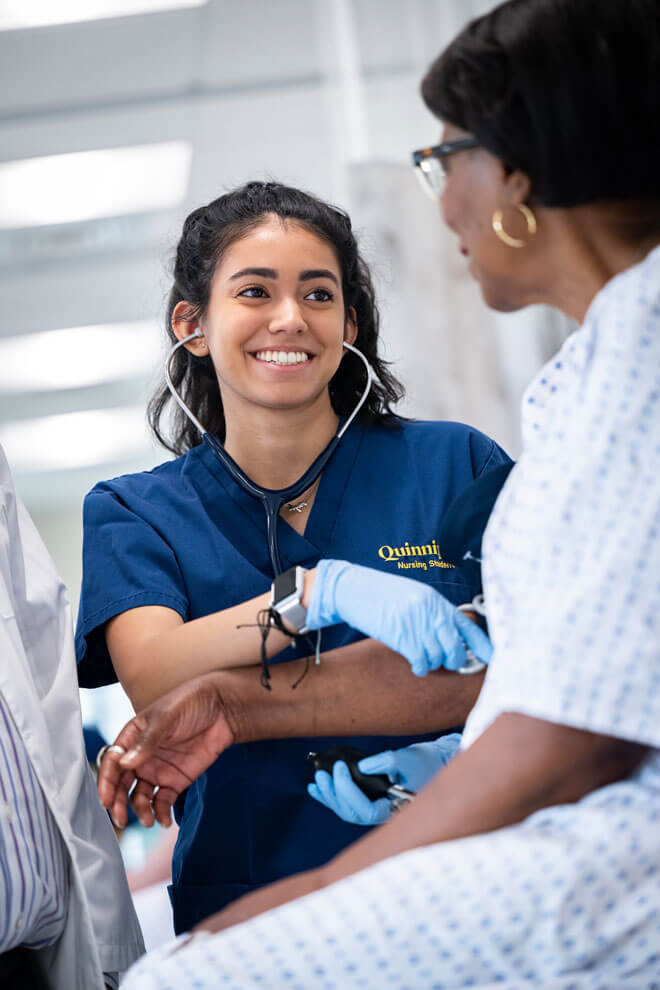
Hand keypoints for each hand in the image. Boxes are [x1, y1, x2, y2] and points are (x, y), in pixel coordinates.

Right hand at [96, 673, 235, 827]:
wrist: (223, 708)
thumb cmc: (190, 703)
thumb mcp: (166, 717)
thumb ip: (146, 741)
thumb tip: (125, 763)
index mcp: (132, 737)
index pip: (112, 762)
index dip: (107, 782)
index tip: (107, 799)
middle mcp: (141, 757)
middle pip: (122, 784)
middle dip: (118, 803)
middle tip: (121, 818)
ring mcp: (158, 770)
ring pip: (140, 796)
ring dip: (141, 811)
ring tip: (149, 821)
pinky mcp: (176, 781)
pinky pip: (163, 801)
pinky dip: (161, 813)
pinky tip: (164, 821)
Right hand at [306, 559, 492, 674]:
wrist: (354, 589)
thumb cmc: (383, 594)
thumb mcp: (415, 597)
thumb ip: (434, 614)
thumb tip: (451, 636)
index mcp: (437, 602)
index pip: (469, 628)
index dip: (484, 647)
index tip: (494, 660)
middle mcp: (431, 612)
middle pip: (455, 649)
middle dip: (453, 661)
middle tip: (445, 662)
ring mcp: (417, 624)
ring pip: (437, 657)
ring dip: (432, 663)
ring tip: (423, 659)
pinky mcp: (401, 636)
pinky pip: (420, 661)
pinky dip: (420, 667)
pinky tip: (415, 664)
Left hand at [307, 733, 461, 824]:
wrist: (431, 764)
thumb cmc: (422, 763)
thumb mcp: (407, 758)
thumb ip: (387, 761)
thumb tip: (363, 767)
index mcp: (395, 810)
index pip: (367, 811)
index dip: (349, 792)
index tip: (341, 768)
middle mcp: (383, 814)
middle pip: (352, 813)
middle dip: (334, 793)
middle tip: (324, 772)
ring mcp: (375, 809)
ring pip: (346, 810)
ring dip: (329, 795)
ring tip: (318, 778)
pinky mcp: (368, 801)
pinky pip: (345, 803)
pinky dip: (329, 796)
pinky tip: (315, 787)